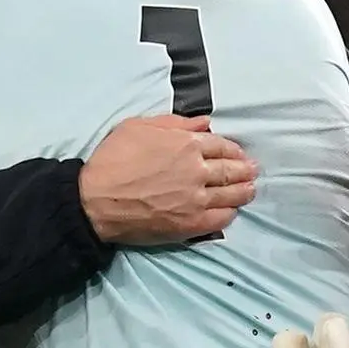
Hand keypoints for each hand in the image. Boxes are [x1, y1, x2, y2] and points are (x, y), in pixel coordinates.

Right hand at [79, 115, 256, 244]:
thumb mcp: (139, 126)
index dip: (234, 149)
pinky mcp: (190, 224)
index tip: (239, 153)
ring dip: (244, 191)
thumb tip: (205, 123)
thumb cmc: (113, 159)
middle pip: (231, 169)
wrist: (95, 199)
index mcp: (187, 144)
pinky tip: (232, 211)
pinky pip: (220, 219)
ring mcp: (196, 199)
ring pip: (231, 195)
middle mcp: (197, 170)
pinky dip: (230, 213)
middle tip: (253, 171)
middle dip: (245, 169)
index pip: (221, 145)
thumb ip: (175, 123)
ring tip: (250, 190)